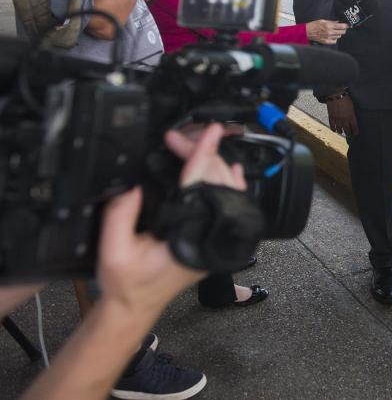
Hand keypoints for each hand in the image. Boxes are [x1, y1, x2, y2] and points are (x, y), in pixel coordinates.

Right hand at [98, 123, 246, 310]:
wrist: (136, 305)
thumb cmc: (126, 283)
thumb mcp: (113, 251)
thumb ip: (120, 215)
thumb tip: (132, 184)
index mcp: (188, 236)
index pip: (201, 184)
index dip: (203, 154)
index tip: (210, 131)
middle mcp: (209, 234)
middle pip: (216, 180)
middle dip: (201, 153)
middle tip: (177, 138)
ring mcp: (217, 235)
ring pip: (228, 189)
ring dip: (213, 163)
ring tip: (194, 145)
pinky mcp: (215, 234)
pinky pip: (232, 202)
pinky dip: (229, 181)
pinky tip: (229, 169)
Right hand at [307, 19, 347, 44]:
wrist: (307, 32)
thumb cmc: (314, 25)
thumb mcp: (323, 20)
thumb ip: (331, 22)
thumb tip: (338, 22)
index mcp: (329, 25)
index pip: (341, 26)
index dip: (346, 26)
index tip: (347, 25)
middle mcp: (329, 32)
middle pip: (342, 32)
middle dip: (343, 29)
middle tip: (342, 28)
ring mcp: (328, 37)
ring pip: (339, 36)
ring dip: (338, 34)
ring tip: (334, 31)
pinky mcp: (326, 42)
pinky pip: (335, 41)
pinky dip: (335, 38)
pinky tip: (332, 36)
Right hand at [328, 94, 358, 135]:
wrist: (336, 95)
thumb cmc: (345, 98)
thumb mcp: (352, 106)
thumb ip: (352, 113)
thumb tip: (353, 118)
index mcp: (351, 116)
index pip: (354, 127)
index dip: (355, 131)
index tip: (356, 133)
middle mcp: (344, 119)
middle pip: (347, 130)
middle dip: (349, 133)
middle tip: (349, 134)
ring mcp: (337, 119)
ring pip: (339, 129)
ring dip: (341, 132)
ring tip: (342, 132)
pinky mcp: (331, 117)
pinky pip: (332, 126)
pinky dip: (334, 129)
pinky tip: (335, 130)